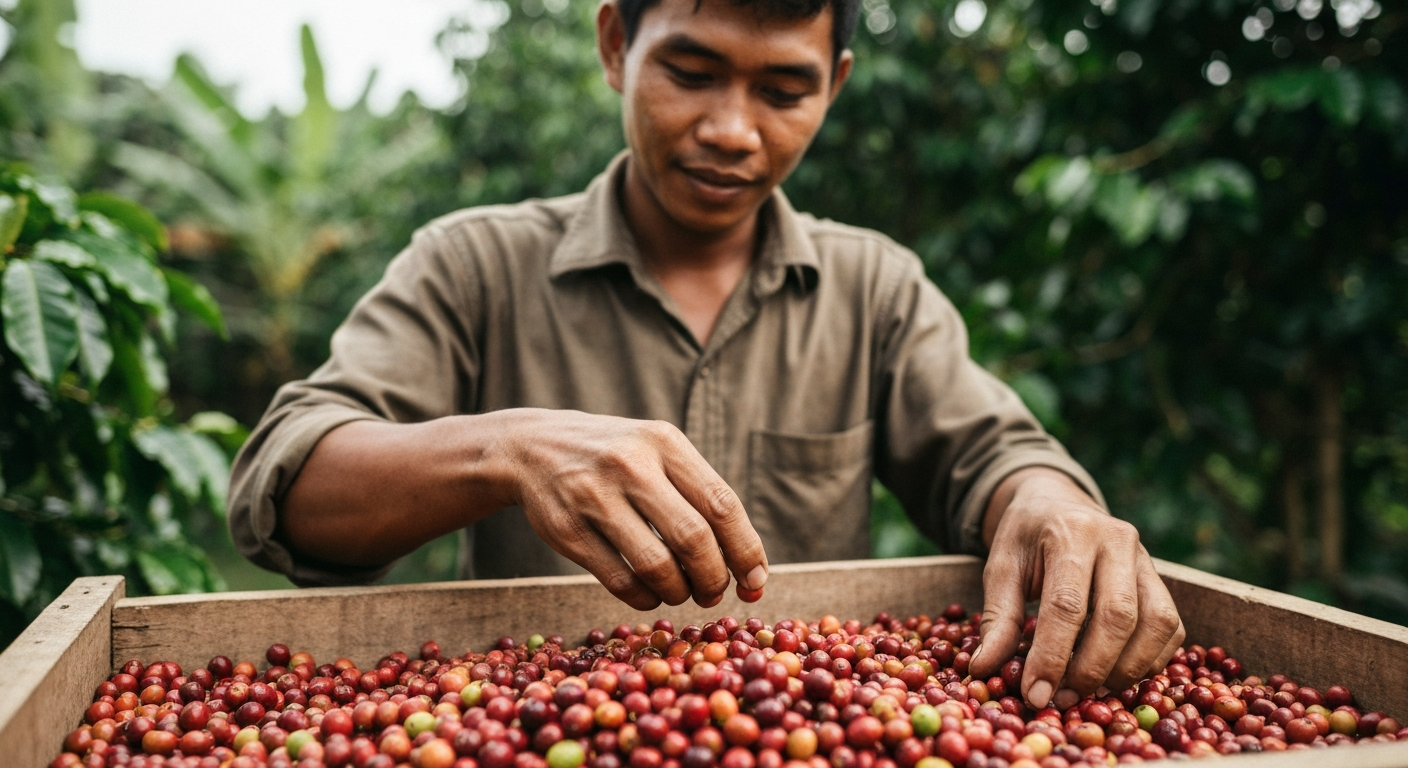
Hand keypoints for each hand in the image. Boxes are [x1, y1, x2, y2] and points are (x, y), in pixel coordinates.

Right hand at [503, 409, 768, 609]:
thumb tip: (752, 568)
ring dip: (679, 592)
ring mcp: (595, 497)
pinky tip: (651, 594)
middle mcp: (631, 464)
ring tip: (682, 593)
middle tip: (714, 592)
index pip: (722, 504)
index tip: (756, 580)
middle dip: (714, 578)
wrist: (531, 447)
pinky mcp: (567, 530)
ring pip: (656, 564)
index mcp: (664, 442)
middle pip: (694, 538)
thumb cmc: (616, 458)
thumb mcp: (656, 452)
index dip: (746, 550)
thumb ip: (700, 496)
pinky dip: (644, 598)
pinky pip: (619, 580)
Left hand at [969, 468, 1184, 710]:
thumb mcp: (1001, 567)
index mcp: (1072, 533)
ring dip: (1126, 670)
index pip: (1067, 605)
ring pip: (1156, 624)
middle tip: (1063, 699)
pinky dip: (1150, 661)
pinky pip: (1171, 628)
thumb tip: (984, 669)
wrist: (1057, 503)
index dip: (1052, 657)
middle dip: (1091, 669)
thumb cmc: (1027, 538)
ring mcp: (1147, 559)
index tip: (1035, 694)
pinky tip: (1116, 675)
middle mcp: (1118, 541)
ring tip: (1089, 691)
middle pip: (1118, 617)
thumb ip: (998, 618)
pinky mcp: (1162, 580)